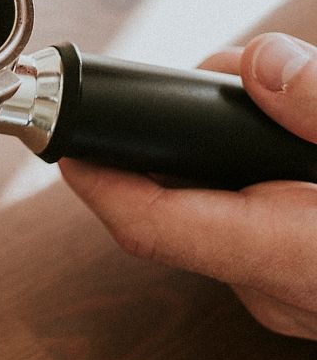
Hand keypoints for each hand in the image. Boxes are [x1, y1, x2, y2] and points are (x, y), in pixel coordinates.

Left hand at [60, 32, 316, 338]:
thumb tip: (262, 67)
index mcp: (290, 254)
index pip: (149, 224)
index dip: (95, 177)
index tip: (65, 139)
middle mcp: (276, 286)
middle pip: (179, 201)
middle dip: (178, 128)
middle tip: (213, 73)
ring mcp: (287, 291)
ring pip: (216, 206)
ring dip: (221, 143)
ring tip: (260, 87)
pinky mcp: (298, 280)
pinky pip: (248, 219)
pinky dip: (250, 168)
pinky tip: (282, 128)